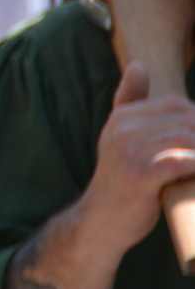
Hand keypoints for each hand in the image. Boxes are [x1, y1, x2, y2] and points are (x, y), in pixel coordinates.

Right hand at [76, 62, 194, 261]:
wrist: (100, 222)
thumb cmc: (121, 182)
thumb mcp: (119, 138)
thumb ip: (129, 102)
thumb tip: (139, 66)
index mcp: (122, 117)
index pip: (176, 103)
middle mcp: (122, 128)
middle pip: (184, 118)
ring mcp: (128, 151)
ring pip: (186, 137)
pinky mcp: (139, 174)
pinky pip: (182, 162)